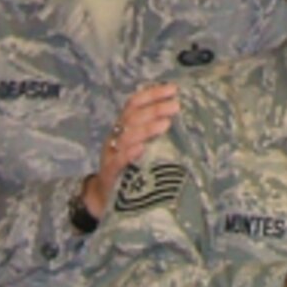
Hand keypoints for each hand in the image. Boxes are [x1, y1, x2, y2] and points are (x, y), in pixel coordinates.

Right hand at [88, 83, 180, 214]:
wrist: (105, 198)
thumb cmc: (131, 168)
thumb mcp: (142, 146)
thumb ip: (154, 132)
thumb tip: (180, 116)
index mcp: (123, 128)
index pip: (134, 104)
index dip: (151, 94)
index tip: (172, 89)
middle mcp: (116, 138)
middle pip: (132, 118)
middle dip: (154, 109)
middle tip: (175, 106)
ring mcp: (111, 155)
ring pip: (126, 137)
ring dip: (146, 128)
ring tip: (165, 123)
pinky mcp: (110, 174)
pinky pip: (118, 162)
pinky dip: (129, 154)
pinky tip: (141, 148)